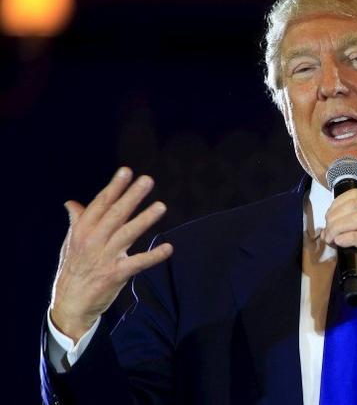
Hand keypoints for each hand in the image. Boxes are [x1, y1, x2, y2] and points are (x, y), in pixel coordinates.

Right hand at [50, 167, 172, 340]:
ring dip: (144, 219)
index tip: (126, 171)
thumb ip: (77, 221)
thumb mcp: (70, 244)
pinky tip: (168, 248)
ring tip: (161, 206)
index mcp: (82, 231)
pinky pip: (138, 262)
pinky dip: (153, 255)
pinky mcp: (115, 274)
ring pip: (127, 234)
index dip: (114, 187)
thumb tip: (72, 202)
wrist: (69, 305)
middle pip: (115, 214)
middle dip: (131, 196)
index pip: (100, 204)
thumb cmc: (73, 270)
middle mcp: (92, 241)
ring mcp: (104, 258)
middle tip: (147, 181)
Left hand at [322, 189, 356, 308]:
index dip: (336, 204)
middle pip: (353, 205)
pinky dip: (348, 238)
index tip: (329, 218)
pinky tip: (339, 242)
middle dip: (334, 217)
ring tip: (331, 238)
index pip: (355, 195)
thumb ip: (353, 230)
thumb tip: (328, 232)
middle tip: (328, 232)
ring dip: (338, 227)